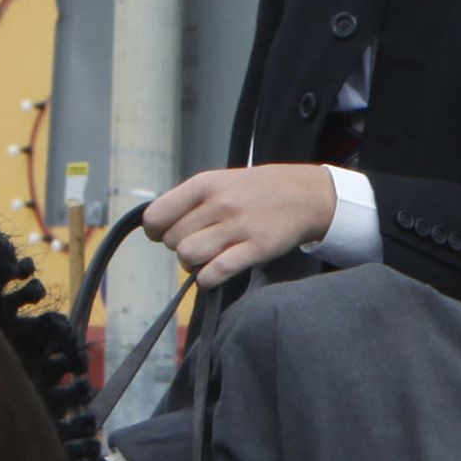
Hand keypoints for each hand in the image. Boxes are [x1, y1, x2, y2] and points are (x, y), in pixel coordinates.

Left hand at [143, 166, 335, 288]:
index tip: (165, 235)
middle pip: (172, 240)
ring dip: (191, 265)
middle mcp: (219, 203)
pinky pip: (216, 271)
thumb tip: (158, 228)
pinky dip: (207, 279)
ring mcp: (238, 226)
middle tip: (197, 245)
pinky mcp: (256, 248)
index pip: (156, 216)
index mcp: (205, 184)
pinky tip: (213, 274)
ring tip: (205, 259)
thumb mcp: (220, 182)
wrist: (305, 194)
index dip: (156, 231)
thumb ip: (190, 201)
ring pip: (188, 256)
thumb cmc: (256, 191)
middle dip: (179, 248)